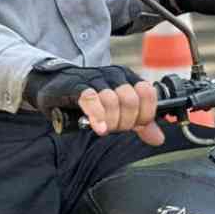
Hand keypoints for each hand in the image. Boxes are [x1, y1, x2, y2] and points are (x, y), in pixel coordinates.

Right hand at [23, 62, 163, 145]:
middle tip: (116, 129)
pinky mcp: (76, 87)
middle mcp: (114, 75)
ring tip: (104, 129)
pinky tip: (99, 129)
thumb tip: (159, 138)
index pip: (148, 92)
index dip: (146, 113)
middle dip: (127, 121)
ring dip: (111, 122)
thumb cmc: (89, 99)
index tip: (137, 126)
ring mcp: (95, 79)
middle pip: (131, 100)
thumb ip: (139, 122)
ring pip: (113, 101)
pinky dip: (98, 117)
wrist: (55, 85)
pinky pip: (91, 101)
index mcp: (127, 77)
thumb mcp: (118, 109)